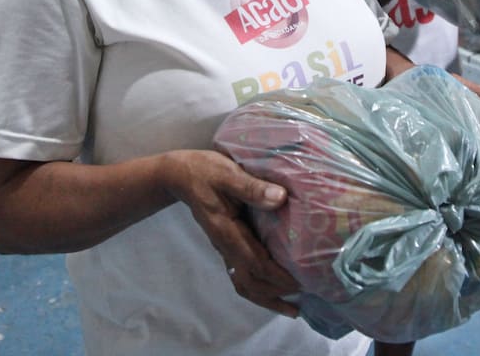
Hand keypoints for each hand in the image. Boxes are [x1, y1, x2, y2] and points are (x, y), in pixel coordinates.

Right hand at [161, 150, 299, 316]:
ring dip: (266, 297)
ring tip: (290, 307)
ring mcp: (224, 247)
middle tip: (302, 302)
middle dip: (274, 296)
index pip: (255, 263)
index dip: (277, 276)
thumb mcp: (227, 174)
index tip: (299, 284)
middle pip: (249, 282)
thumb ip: (251, 187)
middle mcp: (225, 246)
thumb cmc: (203, 172)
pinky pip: (242, 273)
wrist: (178, 175)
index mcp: (226, 232)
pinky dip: (258, 286)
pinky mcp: (227, 243)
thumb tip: (280, 198)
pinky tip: (273, 287)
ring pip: (244, 282)